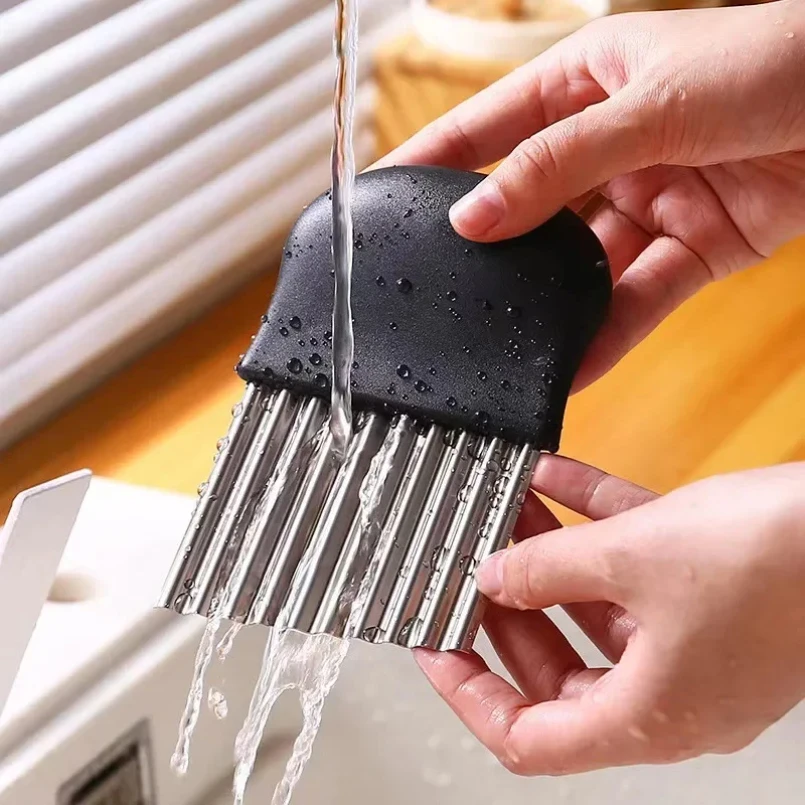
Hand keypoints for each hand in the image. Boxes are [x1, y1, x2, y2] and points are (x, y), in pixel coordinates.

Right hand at [377, 1, 804, 388]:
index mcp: (587, 85)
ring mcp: (648, 197)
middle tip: (449, 292)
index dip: (436, 163)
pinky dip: (609, 331)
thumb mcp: (648, 104)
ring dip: (553, 307)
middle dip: (496, 251)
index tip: (386, 199)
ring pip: (582, 265)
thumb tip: (477, 216)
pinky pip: (636, 295)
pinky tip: (573, 363)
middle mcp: (610, 145)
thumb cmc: (775, 61)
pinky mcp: (689, 246)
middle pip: (532, 207)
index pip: (490, 128)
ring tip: (509, 346)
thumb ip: (557, 164)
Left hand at [415, 456, 804, 774]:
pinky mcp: (715, 596)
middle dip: (507, 612)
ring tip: (506, 509)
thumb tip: (495, 578)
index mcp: (647, 716)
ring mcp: (697, 644)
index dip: (471, 695)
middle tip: (470, 566)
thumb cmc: (772, 561)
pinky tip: (557, 476)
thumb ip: (549, 569)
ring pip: (598, 610)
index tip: (434, 648)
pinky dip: (596, 525)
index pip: (529, 737)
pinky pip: (638, 567)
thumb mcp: (634, 560)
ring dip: (550, 560)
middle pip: (559, 671)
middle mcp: (671, 693)